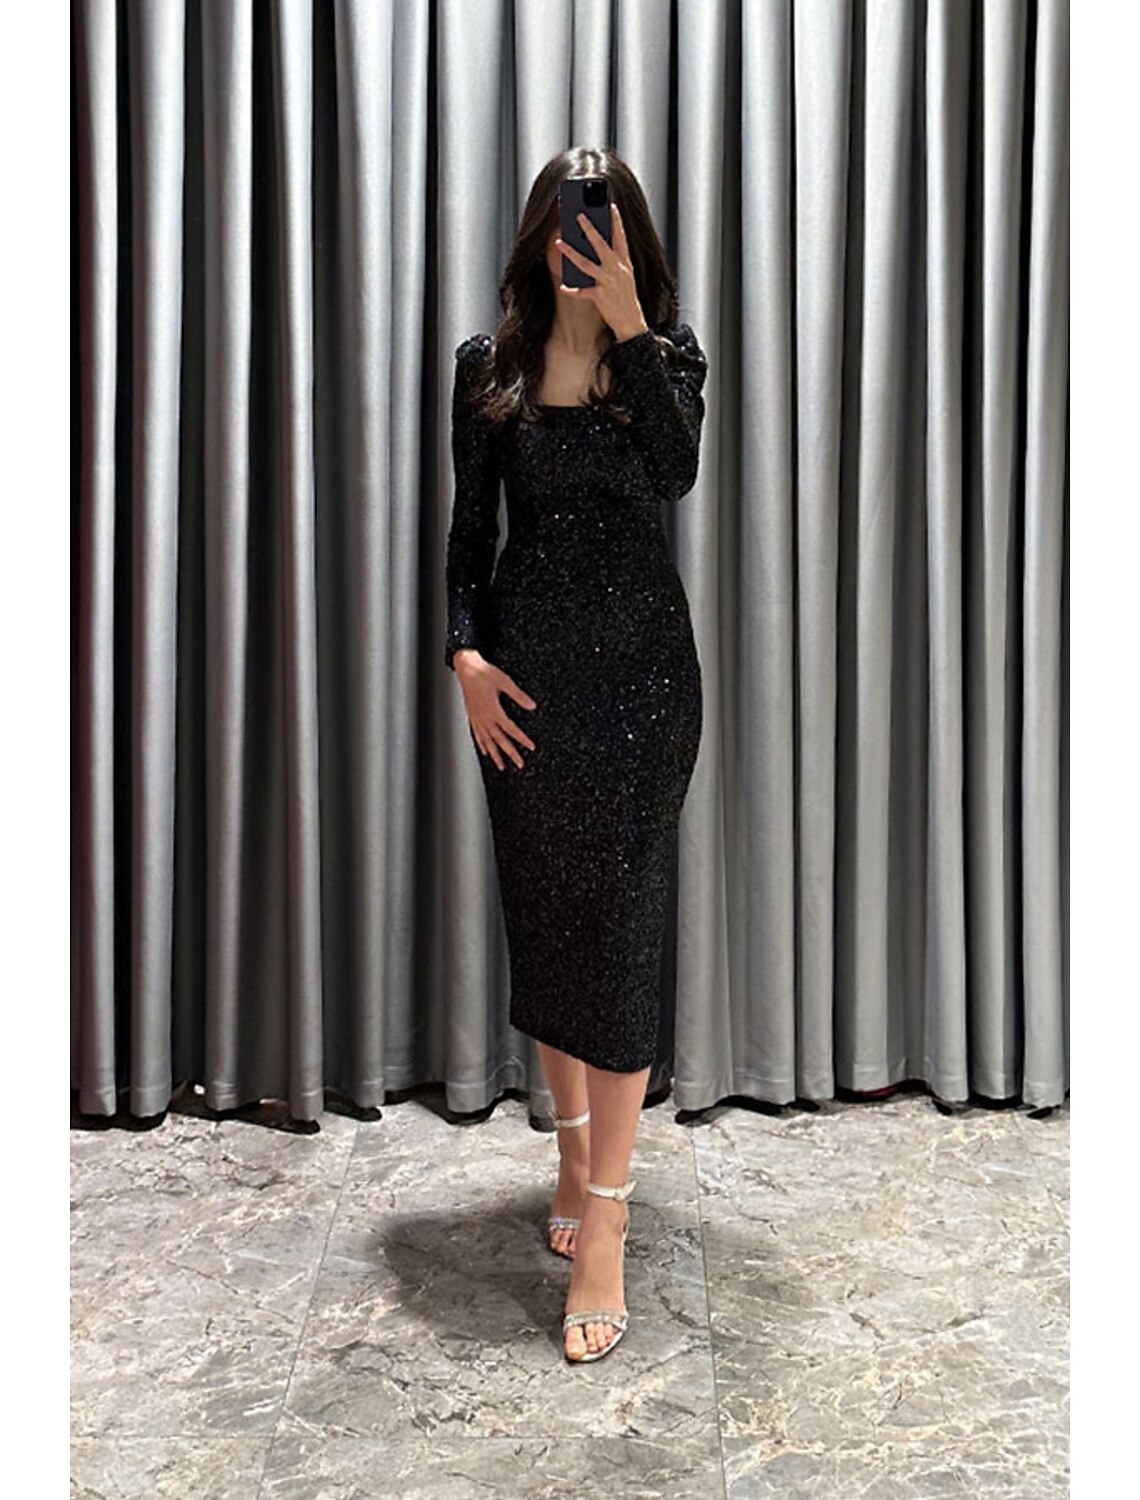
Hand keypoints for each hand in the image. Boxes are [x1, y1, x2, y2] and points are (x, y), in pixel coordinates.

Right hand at [454, 651, 537, 770]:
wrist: (466, 667)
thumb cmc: (484, 672)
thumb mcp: (505, 682)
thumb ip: (519, 696)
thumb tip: (532, 706)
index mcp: (493, 709)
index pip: (511, 729)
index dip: (522, 739)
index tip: (531, 747)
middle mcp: (484, 717)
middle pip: (499, 740)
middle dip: (510, 753)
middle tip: (519, 764)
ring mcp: (476, 718)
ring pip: (487, 741)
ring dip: (495, 754)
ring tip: (502, 766)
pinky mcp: (472, 715)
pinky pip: (477, 734)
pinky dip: (482, 744)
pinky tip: (485, 752)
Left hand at [555, 203, 648, 341]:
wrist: (632, 322)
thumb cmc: (626, 297)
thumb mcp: (625, 275)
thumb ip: (614, 260)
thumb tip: (595, 246)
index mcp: (625, 262)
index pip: (621, 237)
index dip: (616, 221)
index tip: (610, 205)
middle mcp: (617, 269)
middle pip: (601, 245)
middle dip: (589, 229)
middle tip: (578, 215)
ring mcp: (608, 282)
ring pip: (586, 264)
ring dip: (570, 252)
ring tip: (558, 242)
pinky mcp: (600, 297)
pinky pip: (582, 291)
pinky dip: (572, 290)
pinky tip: (564, 286)